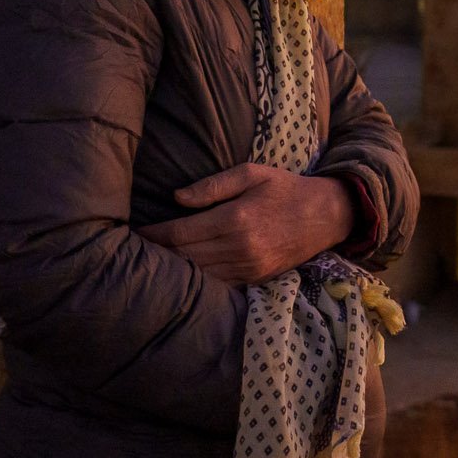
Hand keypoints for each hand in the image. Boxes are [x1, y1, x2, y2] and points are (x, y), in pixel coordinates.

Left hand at [142, 164, 354, 284]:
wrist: (325, 216)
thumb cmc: (285, 189)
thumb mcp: (252, 173)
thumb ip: (213, 186)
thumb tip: (177, 198)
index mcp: (234, 219)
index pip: (180, 232)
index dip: (154, 234)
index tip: (135, 232)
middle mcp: (238, 247)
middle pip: (184, 255)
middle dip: (157, 253)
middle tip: (132, 250)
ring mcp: (247, 267)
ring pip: (197, 274)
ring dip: (172, 271)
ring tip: (150, 265)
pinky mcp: (255, 279)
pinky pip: (217, 284)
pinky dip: (196, 281)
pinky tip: (181, 276)